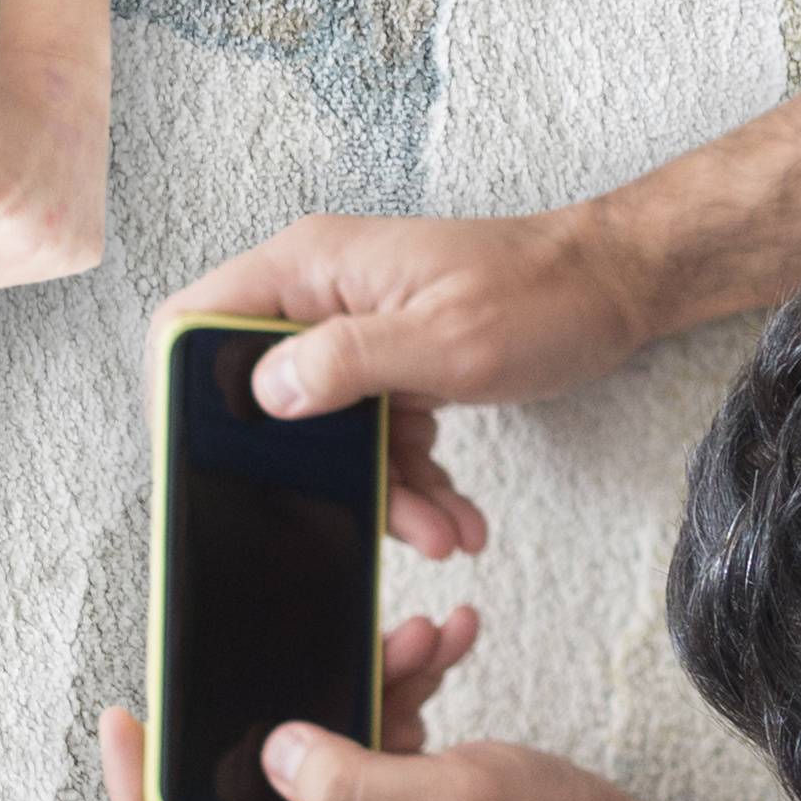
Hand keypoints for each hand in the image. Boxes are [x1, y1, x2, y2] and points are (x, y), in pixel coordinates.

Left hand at [94, 607, 641, 800]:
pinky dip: (404, 676)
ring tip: (420, 637)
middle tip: (286, 636)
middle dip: (270, 699)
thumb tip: (271, 746)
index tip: (124, 718)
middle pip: (240, 779)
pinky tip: (447, 640)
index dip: (137, 794)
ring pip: (314, 734)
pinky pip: (370, 720)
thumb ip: (353, 779)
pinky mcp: (389, 790)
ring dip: (364, 673)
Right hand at [158, 210, 652, 557]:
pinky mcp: (392, 362)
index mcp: (312, 269)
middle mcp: (321, 295)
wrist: (618, 288)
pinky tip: (454, 513)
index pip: (197, 318)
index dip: (181, 388)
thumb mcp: (443, 341)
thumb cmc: (542, 295)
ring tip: (443, 531)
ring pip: (327, 432)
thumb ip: (345, 364)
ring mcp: (356, 329)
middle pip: (265, 396)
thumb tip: (265, 394)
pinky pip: (374, 434)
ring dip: (382, 490)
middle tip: (369, 516)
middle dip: (315, 472)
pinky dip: (411, 478)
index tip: (205, 458)